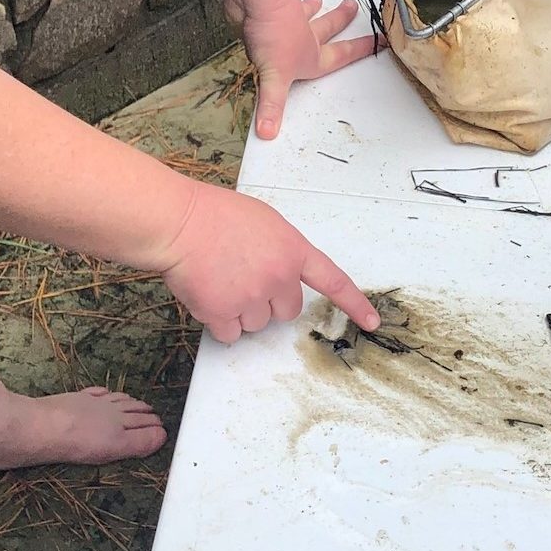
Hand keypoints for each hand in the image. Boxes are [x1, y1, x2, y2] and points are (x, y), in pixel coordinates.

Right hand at [157, 182, 379, 343]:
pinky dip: (219, 323)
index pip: (333, 281)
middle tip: (242, 277)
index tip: (372, 323)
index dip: (354, 305)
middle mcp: (279, 277)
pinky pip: (230, 335)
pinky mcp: (224, 313)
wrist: (179, 222)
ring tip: (220, 279)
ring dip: (240, 311)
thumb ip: (281, 250)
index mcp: (293, 250)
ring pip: (256, 324)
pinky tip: (208, 295)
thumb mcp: (265, 222)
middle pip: (286, 311)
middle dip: (268, 302)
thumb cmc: (215, 215)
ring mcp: (252, 297)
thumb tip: (280, 275)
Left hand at [228, 0, 375, 138]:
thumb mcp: (274, 77)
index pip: (343, 55)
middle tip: (353, 8)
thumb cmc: (274, 34)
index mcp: (313, 55)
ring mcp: (289, 20)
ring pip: (306, 14)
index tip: (380, 42)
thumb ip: (271, 106)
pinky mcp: (270, 11)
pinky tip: (280, 1)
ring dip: (312, 9)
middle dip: (340, 20)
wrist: (256, 0)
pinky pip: (278, 10)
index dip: (362, 49)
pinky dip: (283, 5)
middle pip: (328, 28)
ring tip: (318, 0)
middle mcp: (305, 36)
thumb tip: (268, 132)